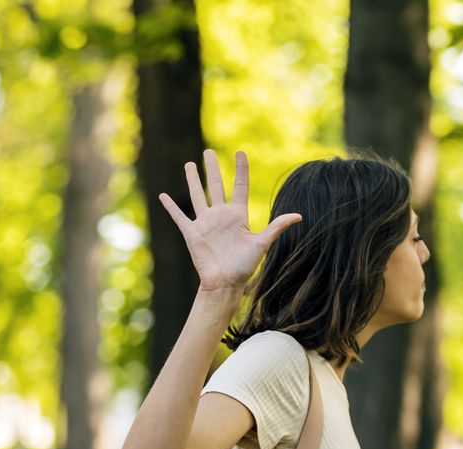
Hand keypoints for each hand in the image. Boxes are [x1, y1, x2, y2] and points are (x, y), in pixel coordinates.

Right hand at [159, 150, 301, 296]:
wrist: (225, 283)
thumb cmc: (244, 266)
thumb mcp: (262, 243)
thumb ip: (277, 227)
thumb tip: (299, 216)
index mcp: (238, 215)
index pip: (239, 186)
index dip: (240, 169)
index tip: (240, 152)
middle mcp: (221, 215)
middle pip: (215, 185)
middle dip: (212, 168)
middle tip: (209, 152)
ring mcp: (205, 223)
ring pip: (197, 196)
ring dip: (192, 180)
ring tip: (189, 164)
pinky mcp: (192, 233)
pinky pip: (179, 217)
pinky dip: (170, 207)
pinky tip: (163, 195)